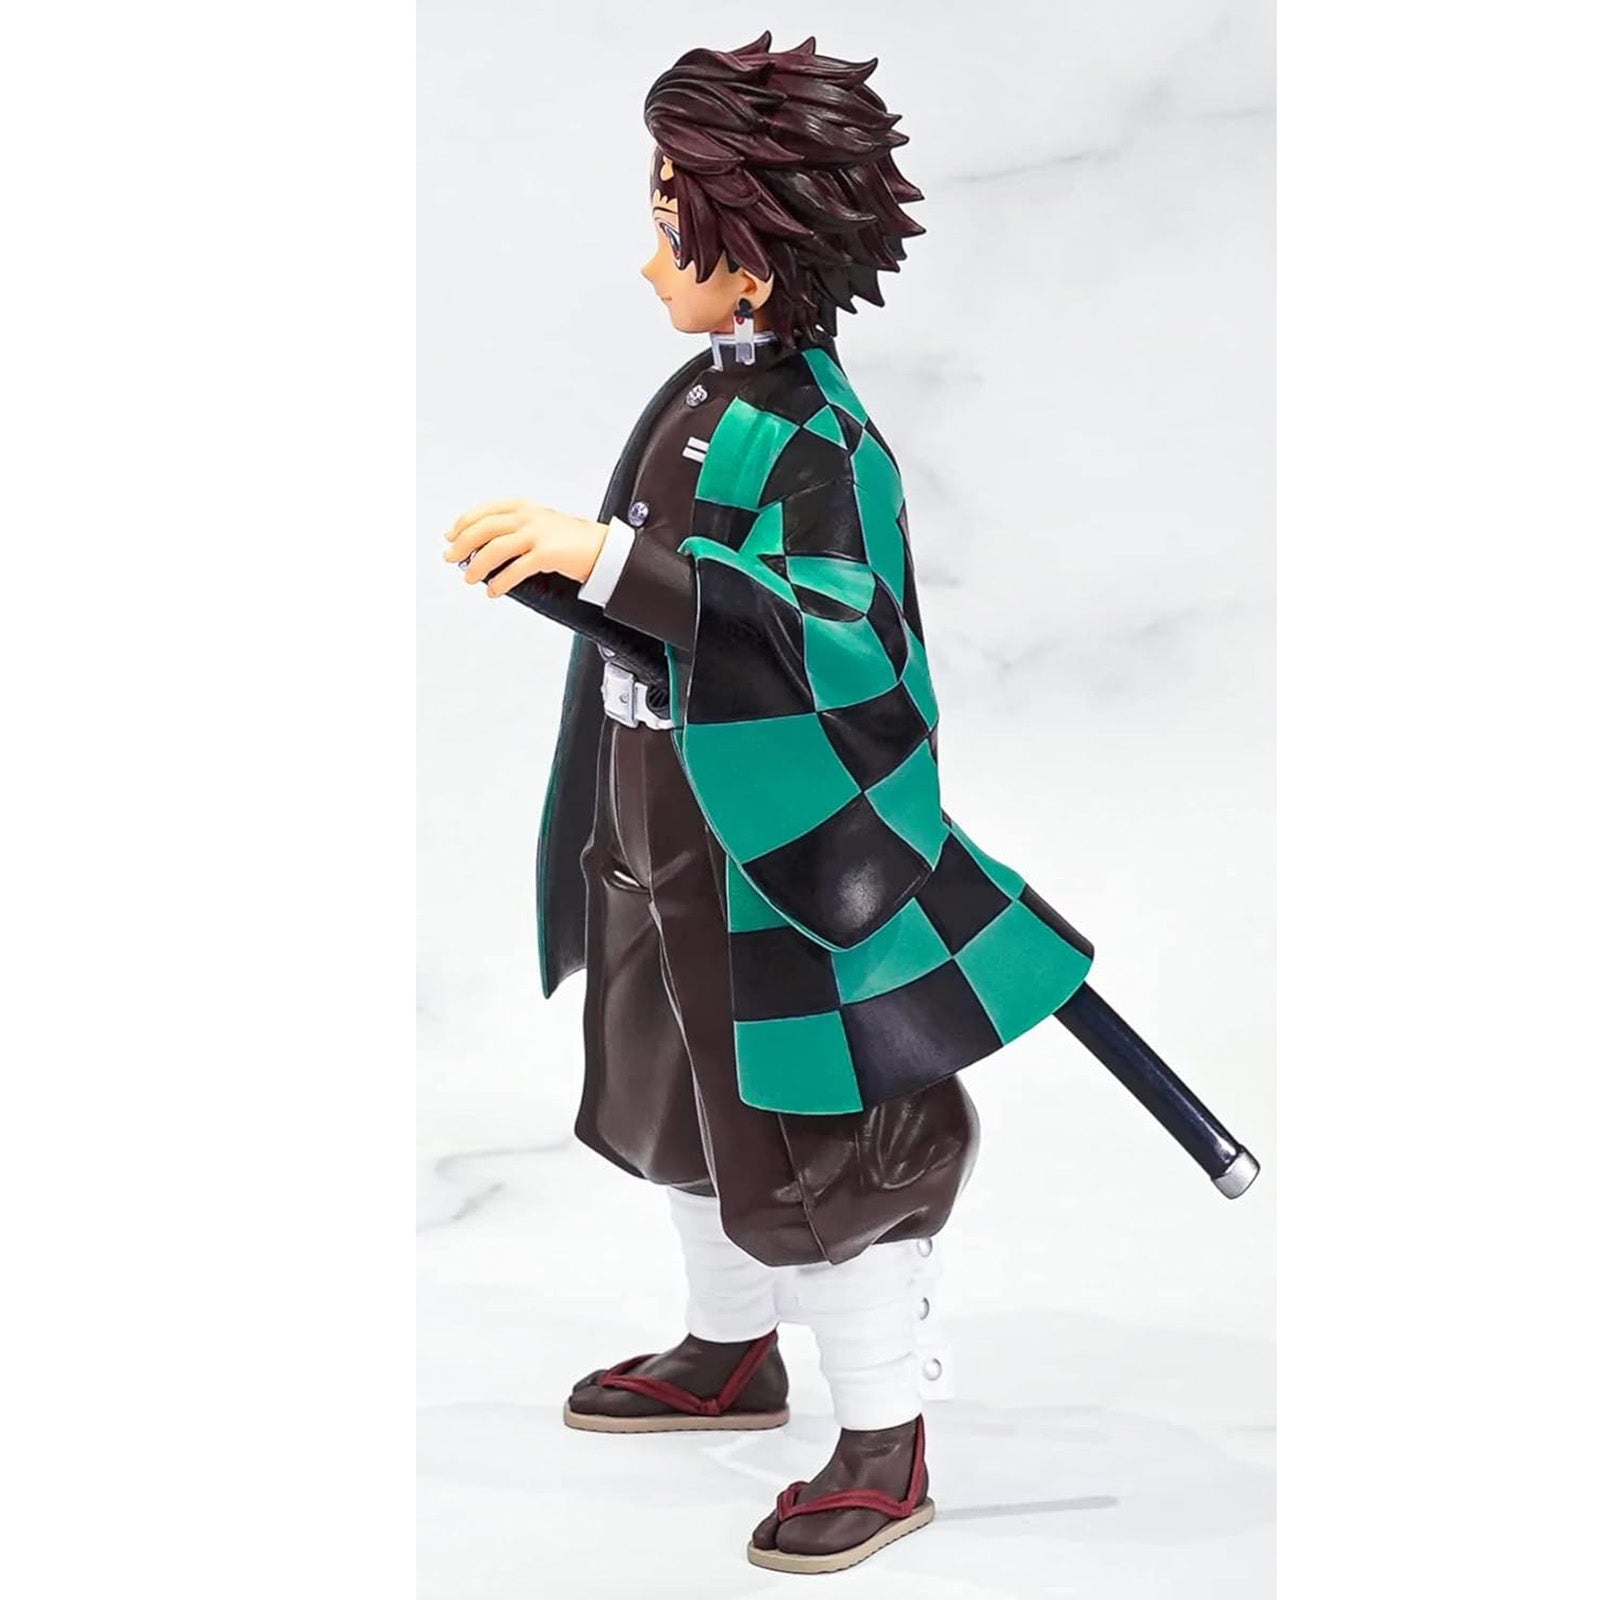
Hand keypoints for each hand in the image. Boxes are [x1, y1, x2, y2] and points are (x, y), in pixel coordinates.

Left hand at [443, 500, 607, 595]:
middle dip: (463, 545)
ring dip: (477, 566)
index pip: (484, 512)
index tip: (451, 536)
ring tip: (470, 578)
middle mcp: (528, 517)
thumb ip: (516, 530)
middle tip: (452, 558)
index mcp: (524, 508)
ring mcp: (537, 534)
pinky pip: (515, 570)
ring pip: (495, 549)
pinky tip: (494, 590)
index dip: (463, 524)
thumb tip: (486, 549)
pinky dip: (500, 582)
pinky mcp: (547, 554)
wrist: (604, 549)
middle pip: (483, 529)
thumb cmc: (573, 541)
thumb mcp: (541, 525)